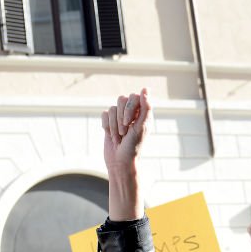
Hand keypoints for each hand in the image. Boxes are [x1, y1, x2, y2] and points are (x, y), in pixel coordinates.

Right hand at [102, 89, 151, 220]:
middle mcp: (132, 112)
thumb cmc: (133, 146)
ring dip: (114, 125)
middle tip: (124, 132)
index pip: (134, 97)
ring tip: (119, 137)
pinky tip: (111, 135)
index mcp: (143, 112)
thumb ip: (145, 107)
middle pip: (121, 99)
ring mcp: (119, 117)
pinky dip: (107, 126)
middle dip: (121, 118)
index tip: (130, 123)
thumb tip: (145, 88)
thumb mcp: (141, 127)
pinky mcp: (108, 122)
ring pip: (112, 108)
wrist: (119, 162)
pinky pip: (104, 114)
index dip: (130, 108)